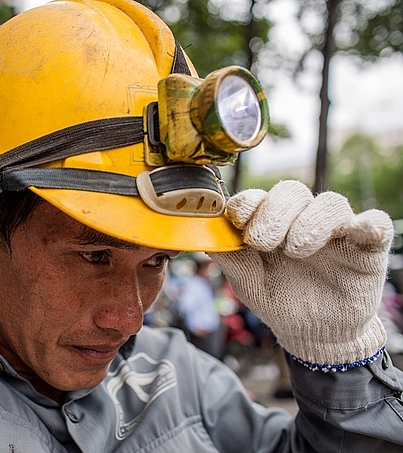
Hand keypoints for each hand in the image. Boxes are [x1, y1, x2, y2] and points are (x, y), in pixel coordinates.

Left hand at [210, 180, 392, 369]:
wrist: (312, 333)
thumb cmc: (277, 299)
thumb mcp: (246, 281)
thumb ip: (228, 256)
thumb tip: (201, 234)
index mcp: (270, 221)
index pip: (259, 196)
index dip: (248, 202)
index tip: (238, 220)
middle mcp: (302, 218)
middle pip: (292, 190)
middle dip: (273, 212)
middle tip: (263, 242)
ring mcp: (336, 229)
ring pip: (329, 202)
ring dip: (309, 222)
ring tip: (295, 250)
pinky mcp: (367, 244)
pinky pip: (374, 223)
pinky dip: (367, 223)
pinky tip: (354, 232)